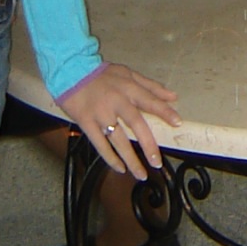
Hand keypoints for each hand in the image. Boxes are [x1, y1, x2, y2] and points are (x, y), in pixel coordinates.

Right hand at [58, 63, 178, 180]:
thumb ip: (151, 86)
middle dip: (148, 144)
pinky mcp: (86, 122)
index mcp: (128, 88)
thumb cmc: (101, 74)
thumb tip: (173, 97)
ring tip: (141, 174)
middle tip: (157, 162)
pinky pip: (100, 144)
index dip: (164, 111)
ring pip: (118, 140)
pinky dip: (110, 158)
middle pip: (135, 124)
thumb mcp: (127, 74)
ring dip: (130, 159)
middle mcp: (116, 101)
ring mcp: (100, 113)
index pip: (150, 101)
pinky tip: (120, 168)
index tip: (177, 123)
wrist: (69, 71)